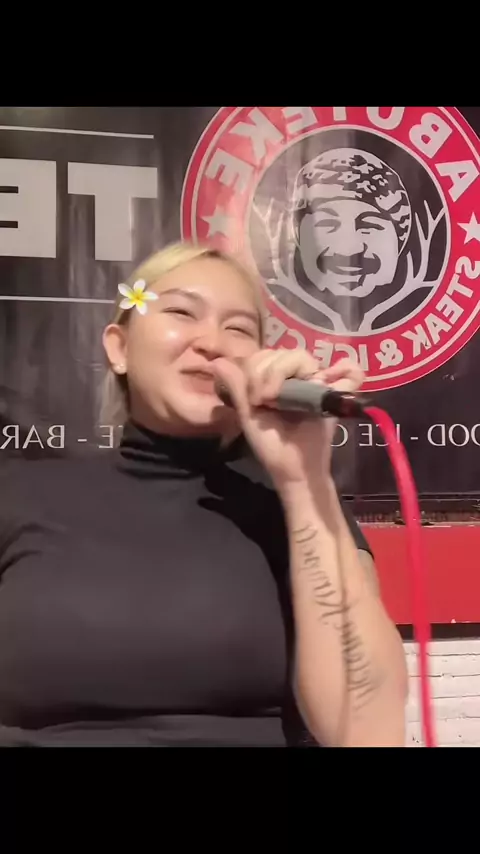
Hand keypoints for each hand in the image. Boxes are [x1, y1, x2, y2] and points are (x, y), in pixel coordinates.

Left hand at [213, 349, 363, 490]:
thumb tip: (217, 362)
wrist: (295, 470)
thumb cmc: (272, 446)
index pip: (266, 355)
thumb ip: (238, 388)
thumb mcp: (249, 417)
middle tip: (266, 400)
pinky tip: (323, 383)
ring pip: (303, 358)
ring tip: (280, 400)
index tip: (256, 398)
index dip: (258, 369)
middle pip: (284, 353)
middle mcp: (296, 378)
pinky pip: (348, 370)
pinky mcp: (334, 393)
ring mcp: (316, 384)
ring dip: (286, 373)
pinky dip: (345, 371)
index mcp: (274, 380)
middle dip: (270, 373)